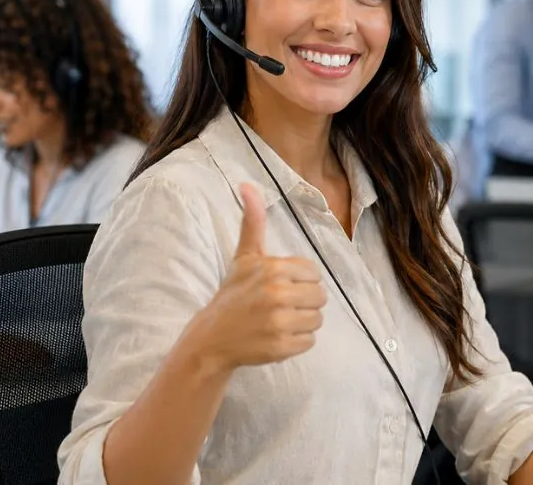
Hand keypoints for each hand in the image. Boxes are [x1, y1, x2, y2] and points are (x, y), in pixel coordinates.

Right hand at [188, 183, 326, 372]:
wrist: (212, 338)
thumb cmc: (233, 294)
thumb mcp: (244, 257)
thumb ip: (252, 222)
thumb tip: (248, 185)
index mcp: (272, 269)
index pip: (314, 274)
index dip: (301, 281)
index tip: (281, 286)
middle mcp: (276, 294)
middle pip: (320, 297)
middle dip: (304, 302)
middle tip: (281, 305)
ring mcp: (278, 322)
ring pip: (317, 320)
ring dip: (302, 322)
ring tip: (279, 320)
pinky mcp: (280, 347)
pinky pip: (309, 342)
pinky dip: (297, 342)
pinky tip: (277, 336)